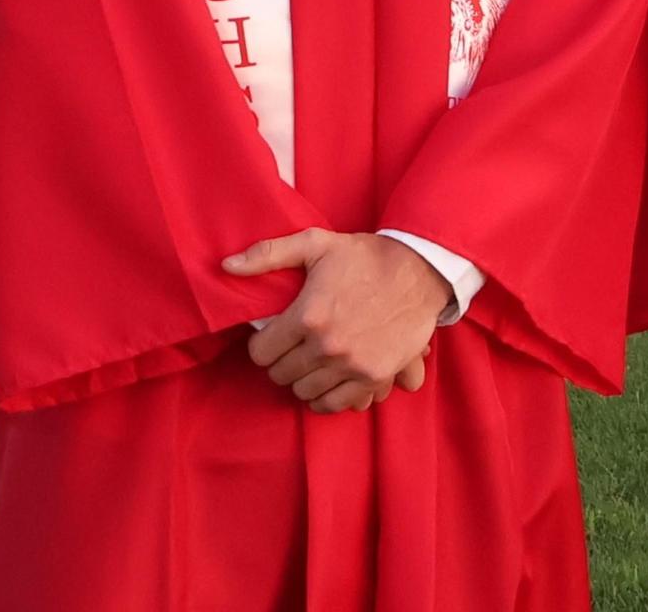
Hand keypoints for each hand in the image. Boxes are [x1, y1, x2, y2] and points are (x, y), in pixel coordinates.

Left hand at [224, 229, 450, 412]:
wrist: (420, 269)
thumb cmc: (365, 255)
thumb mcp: (316, 244)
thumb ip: (268, 254)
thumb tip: (226, 267)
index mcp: (308, 315)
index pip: (261, 353)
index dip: (263, 344)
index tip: (273, 335)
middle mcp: (327, 346)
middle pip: (281, 375)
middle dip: (282, 361)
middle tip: (293, 346)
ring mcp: (351, 365)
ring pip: (304, 392)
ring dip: (303, 379)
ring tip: (312, 360)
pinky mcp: (373, 377)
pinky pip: (335, 404)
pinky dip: (326, 396)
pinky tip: (329, 378)